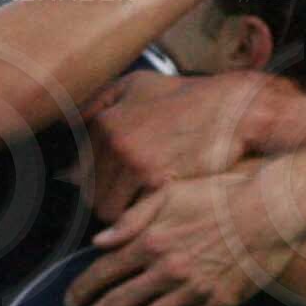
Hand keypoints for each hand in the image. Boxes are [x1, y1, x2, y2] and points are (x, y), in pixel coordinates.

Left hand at [65, 167, 294, 305]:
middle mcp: (166, 269)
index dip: (82, 289)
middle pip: (119, 301)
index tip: (69, 303)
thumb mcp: (171, 192)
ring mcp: (192, 290)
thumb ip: (133, 217)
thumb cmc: (222, 195)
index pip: (105, 270)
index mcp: (151, 240)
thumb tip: (99, 241)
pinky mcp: (218, 304)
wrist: (271, 211)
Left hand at [83, 74, 305, 222]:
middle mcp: (115, 141)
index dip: (94, 182)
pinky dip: (139, 219)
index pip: (80, 170)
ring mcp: (136, 162)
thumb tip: (72, 134)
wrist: (233, 110)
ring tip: (140, 208)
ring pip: (109, 209)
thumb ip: (100, 104)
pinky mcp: (159, 181)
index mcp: (106, 120)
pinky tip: (152, 212)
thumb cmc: (187, 98)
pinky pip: (132, 216)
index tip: (111, 185)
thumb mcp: (138, 85)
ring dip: (121, 214)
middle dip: (107, 200)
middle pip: (91, 194)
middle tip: (128, 200)